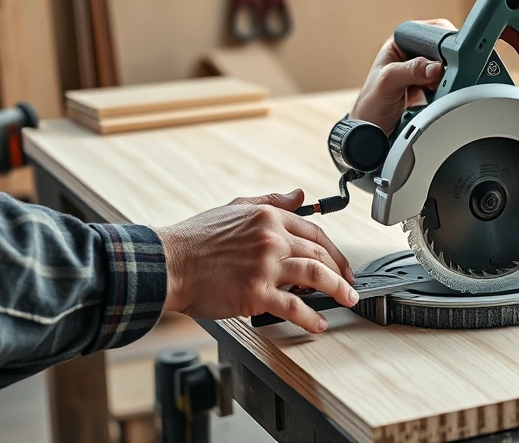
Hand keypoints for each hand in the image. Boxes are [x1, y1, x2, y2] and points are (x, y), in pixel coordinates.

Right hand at [156, 189, 356, 332]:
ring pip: (316, 276)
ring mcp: (265, 266)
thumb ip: (271, 202)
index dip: (334, 250)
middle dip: (341, 272)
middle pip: (320, 254)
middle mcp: (272, 238)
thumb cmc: (195, 241)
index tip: (341, 263)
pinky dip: (311, 316)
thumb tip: (300, 196)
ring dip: (337, 290)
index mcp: (268, 217)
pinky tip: (318, 322)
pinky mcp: (256, 293)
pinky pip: (294, 306)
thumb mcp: (235, 209)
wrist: (167, 264)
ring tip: (347, 301)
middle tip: (350, 286)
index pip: (315, 232)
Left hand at [350, 18, 454, 134]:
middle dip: (448, 64)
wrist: (373, 132)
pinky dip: (450, 90)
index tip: (447, 59)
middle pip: (445, 50)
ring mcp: (424, 72)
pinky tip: (440, 96)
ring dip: (450, 79)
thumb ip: (410, 70)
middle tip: (443, 78)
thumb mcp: (388, 83)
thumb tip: (435, 67)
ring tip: (437, 90)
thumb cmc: (370, 105)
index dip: (442, 42)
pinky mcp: (432, 88)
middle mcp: (414, 54)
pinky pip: (450, 84)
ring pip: (450, 68)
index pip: (430, 32)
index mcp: (401, 43)